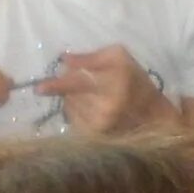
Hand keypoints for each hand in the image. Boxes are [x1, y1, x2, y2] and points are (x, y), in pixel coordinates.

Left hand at [34, 45, 170, 134]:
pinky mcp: (96, 136)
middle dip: (70, 87)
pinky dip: (77, 112)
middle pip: (70, 94)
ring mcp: (101, 125)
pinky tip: (92, 110)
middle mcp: (107, 107)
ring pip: (70, 107)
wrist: (154, 115)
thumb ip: (91, 57)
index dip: (57, 85)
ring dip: (74, 100)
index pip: (79, 83)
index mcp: (114, 83)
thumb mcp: (119, 58)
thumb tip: (64, 60)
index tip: (39, 89)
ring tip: (93, 98)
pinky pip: (74, 119)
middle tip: (87, 84)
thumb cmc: (135, 82)